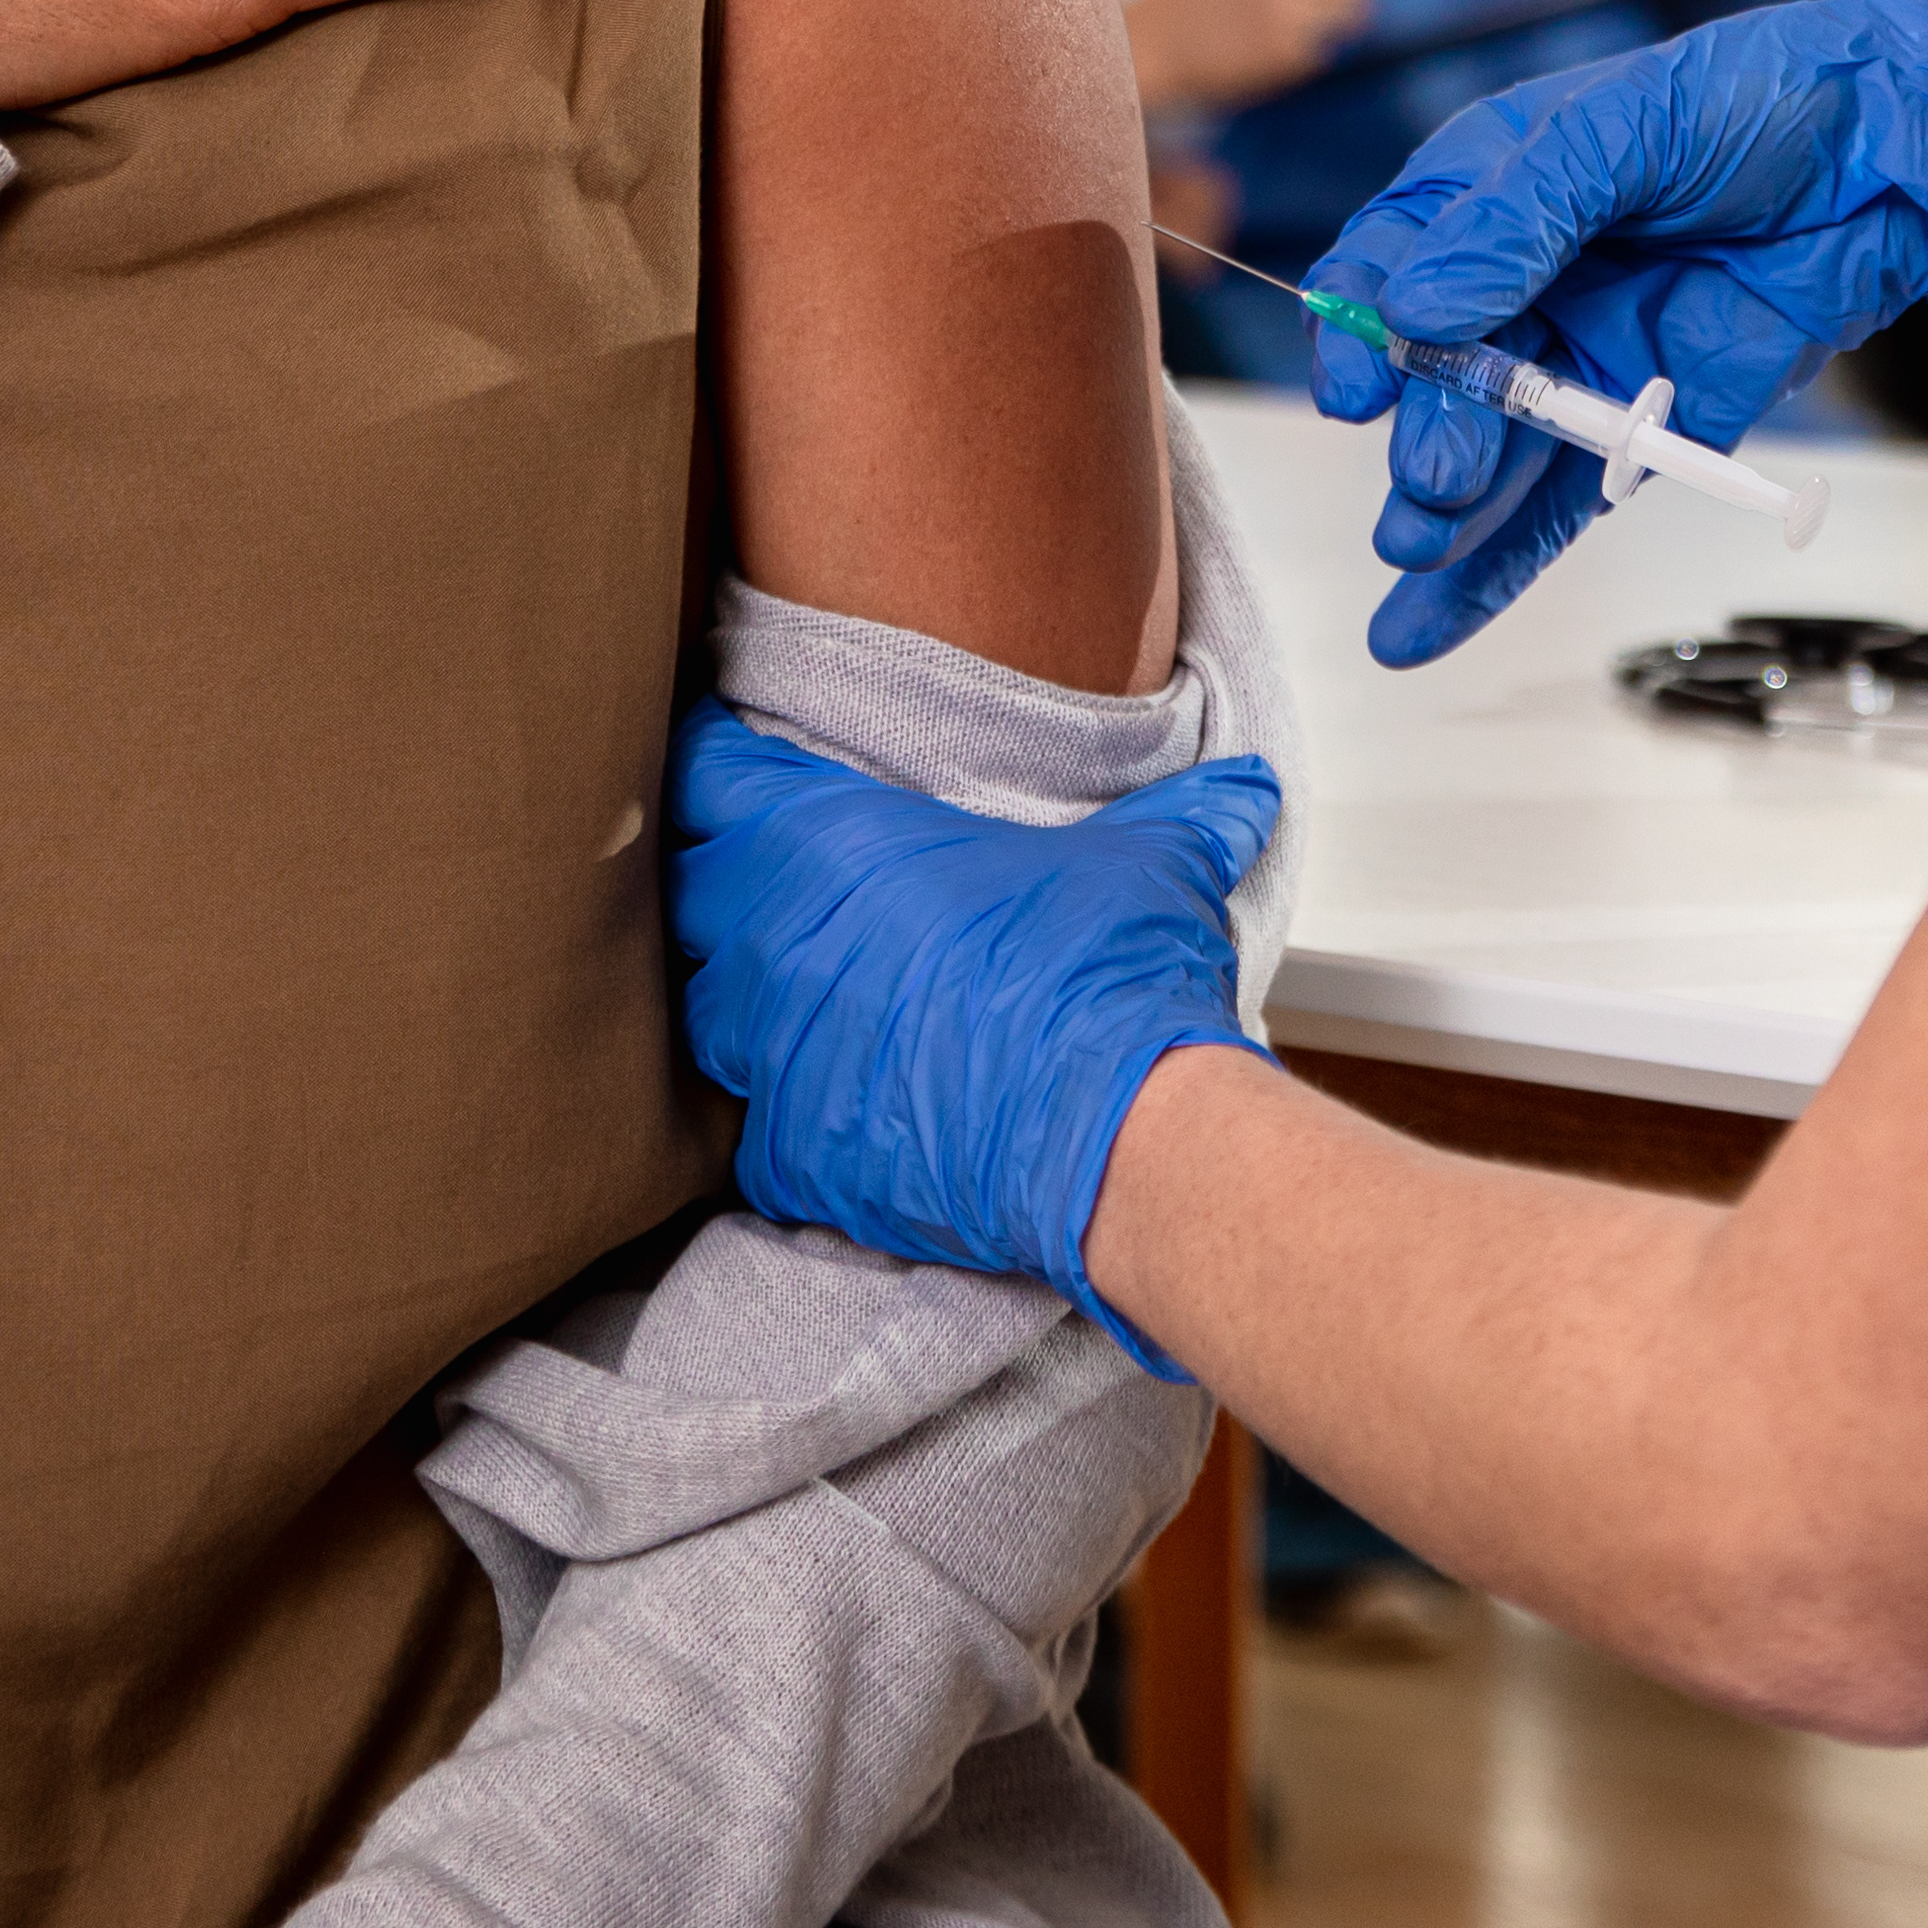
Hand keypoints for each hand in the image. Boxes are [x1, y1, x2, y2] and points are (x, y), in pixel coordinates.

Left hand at [669, 706, 1279, 1376]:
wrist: (1115, 1136)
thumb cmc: (1109, 976)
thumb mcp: (1149, 862)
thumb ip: (1180, 811)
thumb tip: (1240, 791)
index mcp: (825, 840)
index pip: (705, 775)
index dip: (720, 773)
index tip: (742, 776)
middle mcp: (773, 940)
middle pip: (687, 894)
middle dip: (724, 891)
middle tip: (787, 894)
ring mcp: (770, 1054)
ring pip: (705, 1013)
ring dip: (749, 1003)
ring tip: (813, 1002)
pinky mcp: (788, 1155)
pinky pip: (752, 1127)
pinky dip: (790, 1117)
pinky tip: (850, 1105)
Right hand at [1312, 0, 1927, 661]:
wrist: (1901, 159)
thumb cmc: (1761, 98)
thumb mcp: (1625, 130)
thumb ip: (1519, 220)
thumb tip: (1417, 309)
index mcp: (1495, 189)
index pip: (1389, 266)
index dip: (1357, 330)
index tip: (1358, 390)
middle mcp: (1524, 281)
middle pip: (1439, 377)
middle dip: (1427, 432)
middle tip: (1434, 479)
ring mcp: (1585, 359)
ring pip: (1492, 455)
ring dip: (1447, 512)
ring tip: (1422, 554)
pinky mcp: (1650, 427)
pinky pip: (1562, 506)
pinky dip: (1500, 567)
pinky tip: (1430, 624)